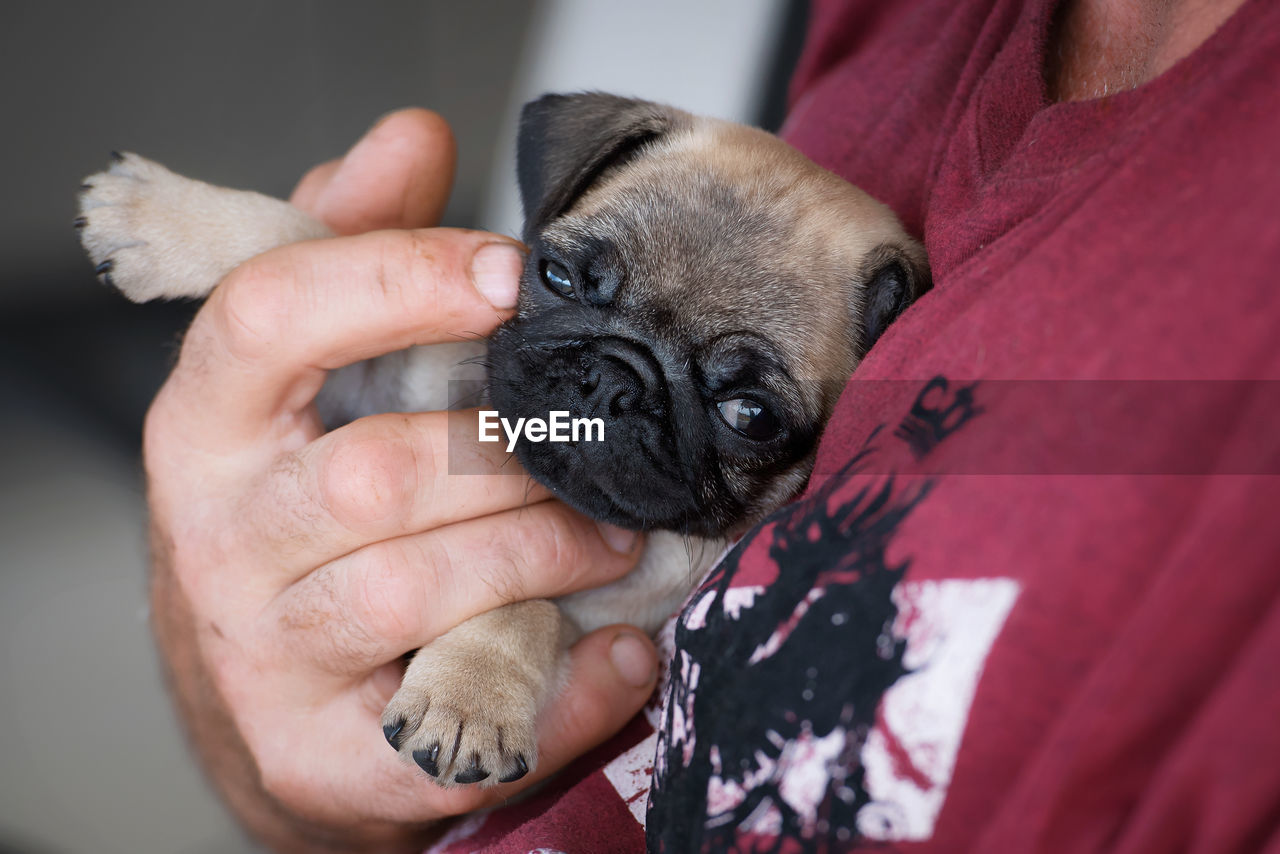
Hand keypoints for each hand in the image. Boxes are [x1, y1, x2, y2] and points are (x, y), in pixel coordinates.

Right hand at [144, 110, 657, 852]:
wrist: (269, 705)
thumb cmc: (300, 520)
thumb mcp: (302, 378)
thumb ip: (349, 250)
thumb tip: (411, 138)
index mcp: (207, 425)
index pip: (272, 318)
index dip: (398, 279)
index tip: (514, 274)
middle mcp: (216, 539)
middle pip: (373, 470)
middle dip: (513, 452)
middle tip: (597, 441)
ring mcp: (259, 657)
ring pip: (417, 587)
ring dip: (545, 553)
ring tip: (616, 535)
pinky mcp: (318, 758)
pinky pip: (452, 730)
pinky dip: (559, 695)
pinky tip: (618, 656)